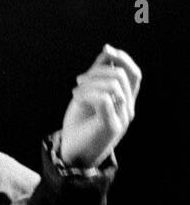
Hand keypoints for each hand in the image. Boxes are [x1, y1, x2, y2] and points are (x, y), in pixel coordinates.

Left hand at [60, 44, 140, 167]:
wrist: (71, 155)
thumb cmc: (79, 126)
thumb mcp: (88, 95)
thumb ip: (98, 76)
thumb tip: (106, 51)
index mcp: (125, 101)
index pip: (134, 74)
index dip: (122, 58)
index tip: (106, 49)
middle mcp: (128, 109)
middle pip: (120, 76)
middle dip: (97, 72)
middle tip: (79, 81)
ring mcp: (122, 118)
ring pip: (112, 85)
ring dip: (89, 84)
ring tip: (75, 92)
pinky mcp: (112, 126)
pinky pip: (104, 98)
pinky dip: (88, 94)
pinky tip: (76, 98)